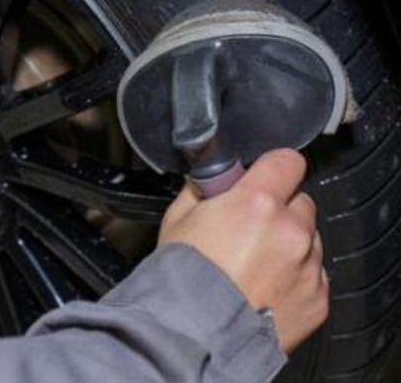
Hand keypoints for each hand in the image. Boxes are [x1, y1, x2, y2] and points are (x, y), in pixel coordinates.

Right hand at [158, 149, 328, 352]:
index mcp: (257, 203)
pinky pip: (314, 274)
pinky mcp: (317, 298)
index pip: (287, 161)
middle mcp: (291, 231)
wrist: (193, 335)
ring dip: (289, 244)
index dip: (272, 168)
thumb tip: (213, 179)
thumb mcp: (177, 218)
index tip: (261, 178)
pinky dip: (295, 277)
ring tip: (254, 265)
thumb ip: (203, 190)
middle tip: (248, 228)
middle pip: (300, 201)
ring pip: (309, 238)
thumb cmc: (181, 279)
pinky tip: (265, 287)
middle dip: (278, 210)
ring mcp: (308, 267)